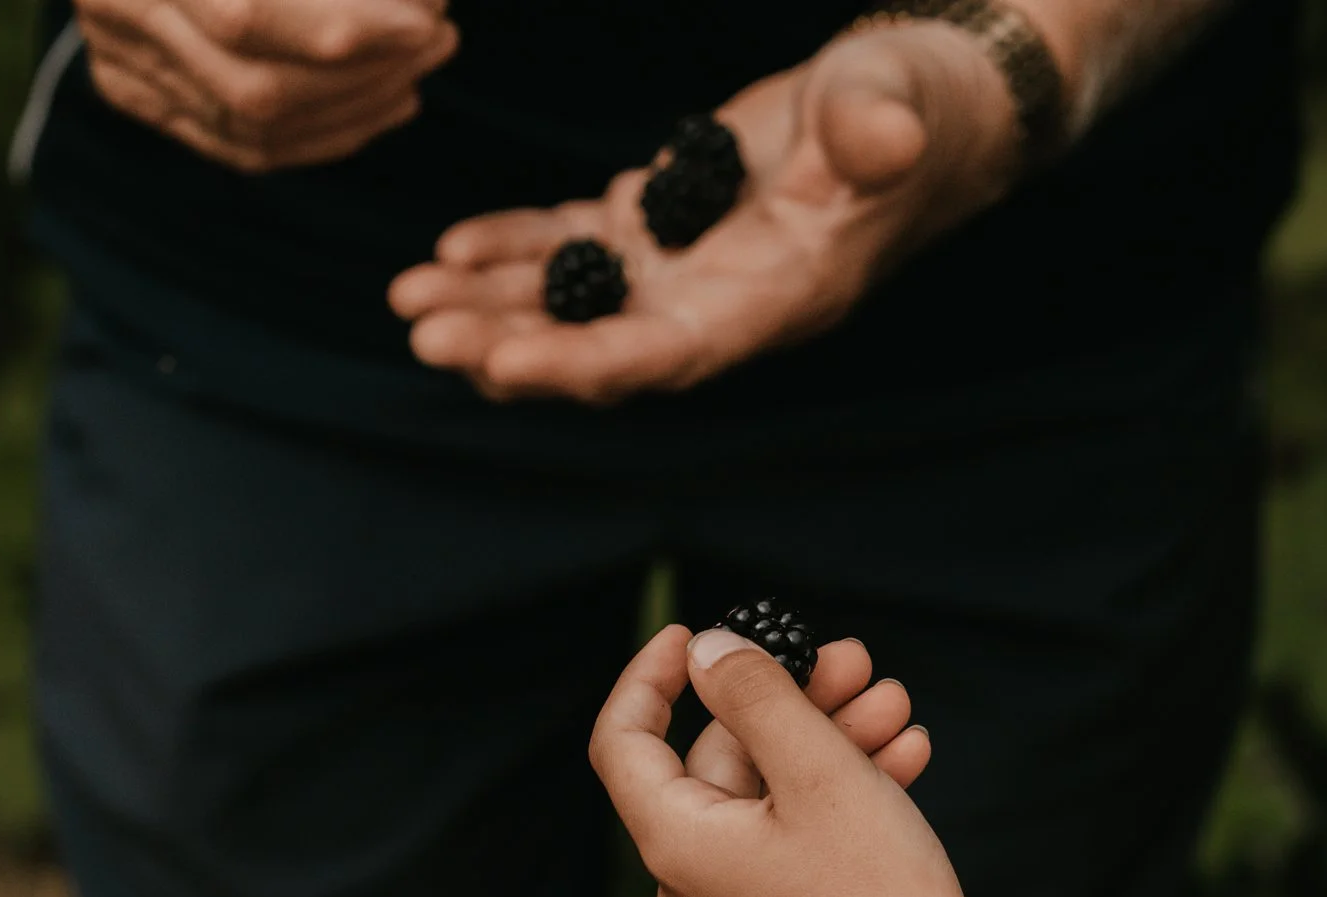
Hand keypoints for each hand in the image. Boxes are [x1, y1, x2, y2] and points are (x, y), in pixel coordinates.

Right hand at [78, 0, 457, 172]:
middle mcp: (118, 12)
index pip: (247, 17)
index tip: (428, 16)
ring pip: (254, 128)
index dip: (351, 28)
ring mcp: (120, 63)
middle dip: (365, 74)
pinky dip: (323, 133)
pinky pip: (241, 147)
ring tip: (420, 66)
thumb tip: (424, 0)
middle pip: (256, 88)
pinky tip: (382, 102)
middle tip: (440, 38)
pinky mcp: (135, 93)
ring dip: (355, 106)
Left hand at [389, 21, 1021, 402]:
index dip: (585, 364)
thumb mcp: (897, 102)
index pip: (670, 352)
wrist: (918, 101)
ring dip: (490, 310)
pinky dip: (512, 254)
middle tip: (423, 333)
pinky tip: (449, 251)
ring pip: (572, 309)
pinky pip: (573, 253)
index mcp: (777, 296)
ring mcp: (684, 270)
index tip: (505, 364)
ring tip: (407, 300)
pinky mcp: (661, 225)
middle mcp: (721, 302)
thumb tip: (874, 139)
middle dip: (509, 346)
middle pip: (600, 349)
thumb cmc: (916, 105)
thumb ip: (876, 128)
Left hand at [591, 624, 995, 896]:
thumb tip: (704, 650)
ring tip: (898, 704)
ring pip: (770, 795)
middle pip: (721, 761)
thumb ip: (754, 694)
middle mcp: (690, 885)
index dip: (650, 676)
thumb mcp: (817, 767)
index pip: (624, 742)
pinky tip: (906, 756)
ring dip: (832, 739)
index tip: (693, 630)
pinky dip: (841, 792)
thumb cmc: (879, 889)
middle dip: (792, 702)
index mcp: (675, 846)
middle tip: (855, 659)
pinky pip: (795, 837)